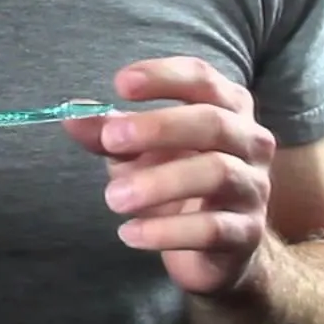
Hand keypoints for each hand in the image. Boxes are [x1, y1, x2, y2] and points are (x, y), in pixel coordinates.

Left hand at [64, 57, 278, 297]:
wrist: (213, 246)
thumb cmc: (173, 179)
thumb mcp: (135, 151)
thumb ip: (106, 132)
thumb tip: (70, 115)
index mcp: (226, 108)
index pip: (202, 78)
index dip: (163, 76)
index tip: (120, 84)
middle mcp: (250, 141)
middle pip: (213, 122)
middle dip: (159, 126)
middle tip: (111, 139)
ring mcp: (253, 188)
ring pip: (217, 173)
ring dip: (158, 183)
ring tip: (112, 198)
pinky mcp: (247, 233)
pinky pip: (213, 228)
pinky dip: (167, 231)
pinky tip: (130, 233)